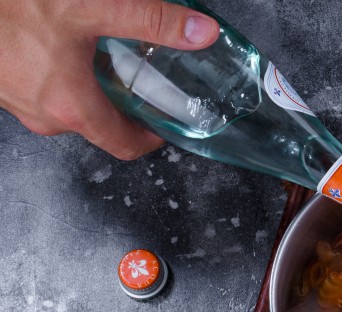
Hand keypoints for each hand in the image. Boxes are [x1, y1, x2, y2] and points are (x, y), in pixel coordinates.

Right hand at [0, 0, 218, 159]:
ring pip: (70, 105)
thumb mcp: (93, 7)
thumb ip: (150, 21)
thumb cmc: (13, 4)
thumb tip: (200, 34)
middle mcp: (44, 115)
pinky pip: (44, 89)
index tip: (164, 125)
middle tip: (139, 77)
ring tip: (102, 56)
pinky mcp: (2, 85)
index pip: (125, 145)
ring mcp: (18, 103)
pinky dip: (62, 74)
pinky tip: (63, 44)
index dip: (151, 138)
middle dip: (123, 102)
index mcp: (72, 107)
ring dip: (91, 86)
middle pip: (100, 123)